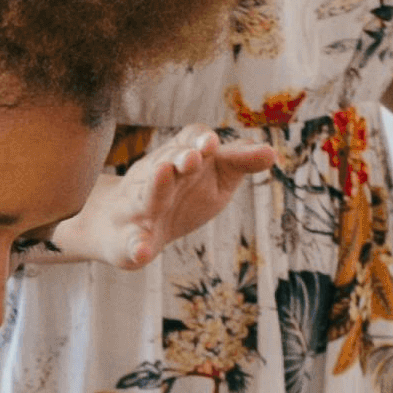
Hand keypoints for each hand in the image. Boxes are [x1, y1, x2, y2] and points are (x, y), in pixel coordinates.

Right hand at [48, 126, 275, 269]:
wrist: (121, 228)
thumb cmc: (179, 198)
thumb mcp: (214, 179)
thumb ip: (238, 163)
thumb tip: (271, 152)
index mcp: (179, 161)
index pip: (190, 142)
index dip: (200, 141)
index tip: (212, 143)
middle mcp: (156, 178)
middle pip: (166, 162)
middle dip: (178, 158)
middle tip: (192, 158)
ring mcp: (139, 209)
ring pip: (145, 196)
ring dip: (156, 185)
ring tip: (163, 174)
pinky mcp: (128, 240)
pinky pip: (131, 242)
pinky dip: (136, 246)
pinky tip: (142, 251)